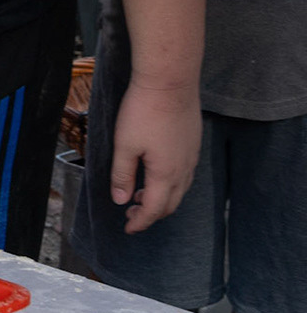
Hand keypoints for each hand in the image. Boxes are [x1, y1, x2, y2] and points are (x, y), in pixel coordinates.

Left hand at [109, 79, 200, 233]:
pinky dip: (170, 184)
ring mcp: (191, 156)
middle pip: (171, 204)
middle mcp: (184, 169)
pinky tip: (156, 175)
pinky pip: (184, 175)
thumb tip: (121, 200)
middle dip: (151, 214)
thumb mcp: (124, 145)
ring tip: (140, 197)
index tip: (128, 230)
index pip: (154, 209)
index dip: (141, 222)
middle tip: (131, 216)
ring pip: (179, 190)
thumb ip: (122, 175)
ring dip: (161, 199)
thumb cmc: (144, 111)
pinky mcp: (192, 144)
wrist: (170, 82)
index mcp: (166, 174)